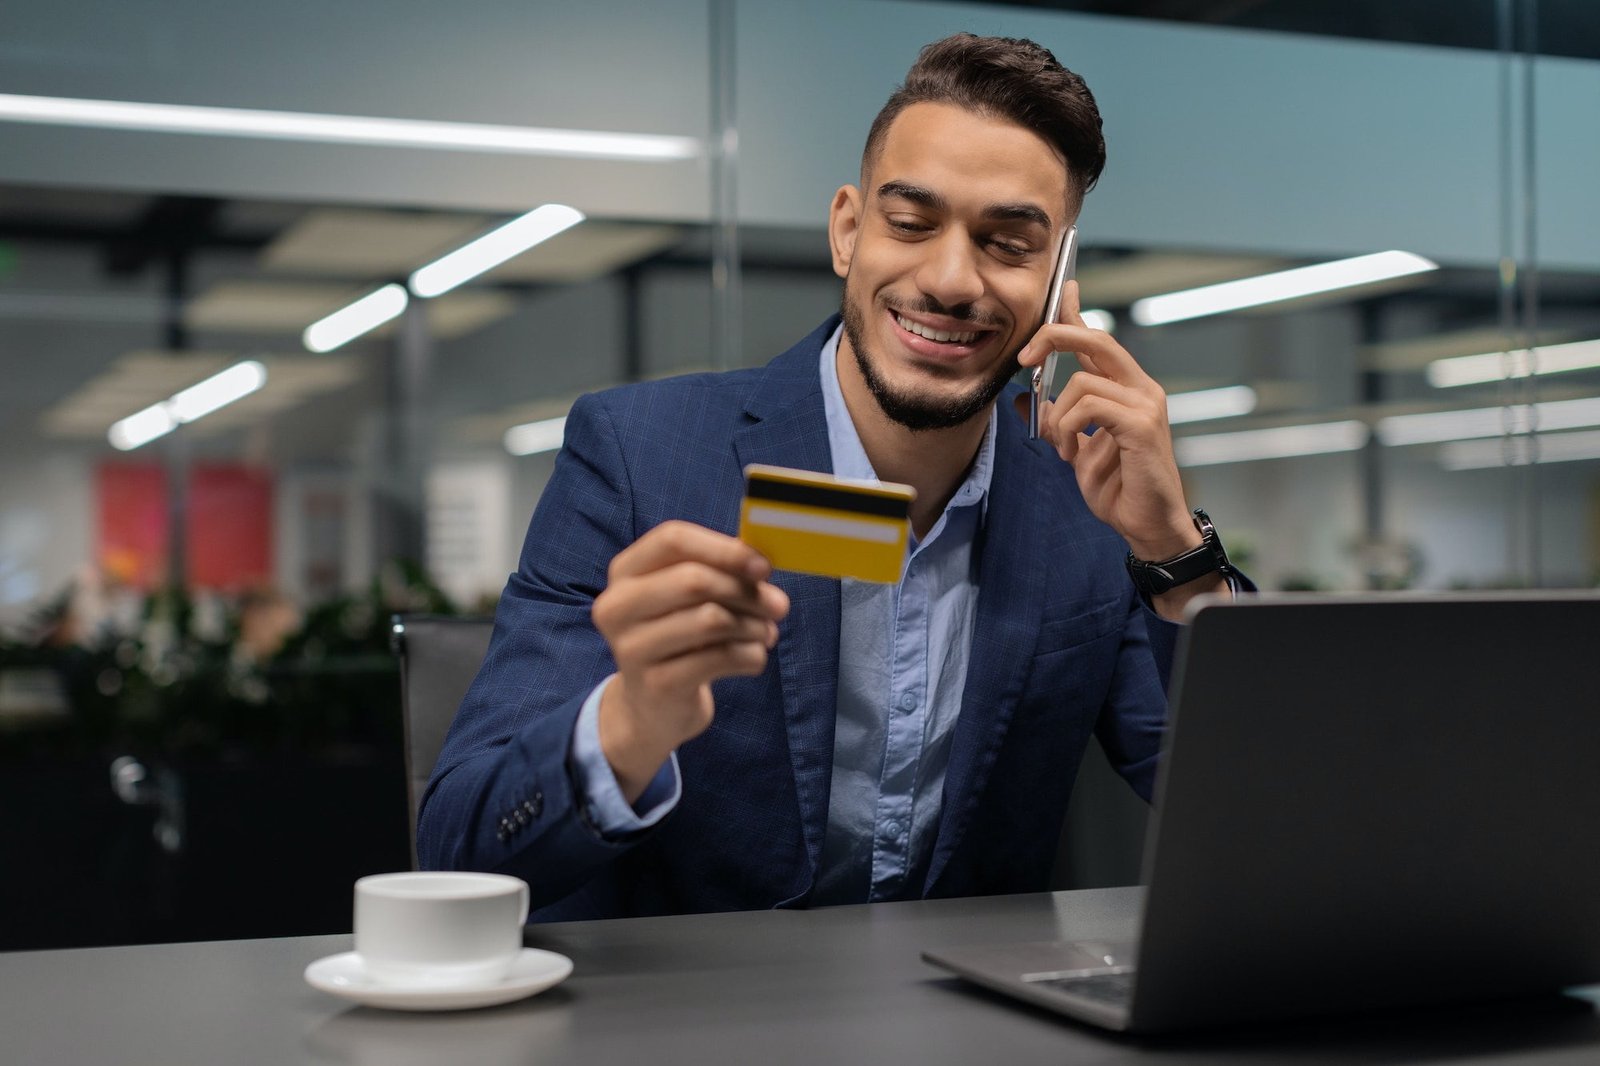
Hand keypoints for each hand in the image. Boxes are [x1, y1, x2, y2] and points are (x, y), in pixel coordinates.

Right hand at [590, 520, 789, 801]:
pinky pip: (720, 658)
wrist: (653, 707)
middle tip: (778, 605)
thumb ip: (720, 572)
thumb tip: (761, 565)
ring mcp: (631, 648)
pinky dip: (751, 655)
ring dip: (754, 625)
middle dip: (746, 591)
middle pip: (694, 580)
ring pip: (711, 619)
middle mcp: (617, 606)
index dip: (724, 548)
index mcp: (624, 572)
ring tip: (766, 632)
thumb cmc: (680, 638)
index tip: (764, 565)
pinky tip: (755, 657)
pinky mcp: (656, 684)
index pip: (673, 540)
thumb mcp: (689, 599)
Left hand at [1014, 279, 1198, 563]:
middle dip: (1054, 337)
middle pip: (1096, 340)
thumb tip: (1021, 400)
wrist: (1146, 525)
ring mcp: (1145, 404)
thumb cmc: (1119, 488)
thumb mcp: (1074, 450)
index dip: (1076, 313)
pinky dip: (1069, 427)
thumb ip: (1054, 421)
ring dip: (1058, 417)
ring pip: (1082, 382)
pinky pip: (1091, 406)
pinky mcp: (1143, 425)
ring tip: (1062, 447)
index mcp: (1126, 389)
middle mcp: (1140, 388)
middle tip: (1025, 357)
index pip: (1097, 340)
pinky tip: (1071, 452)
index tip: (1062, 288)